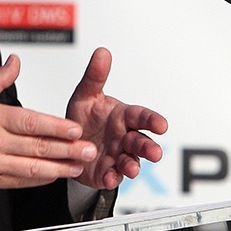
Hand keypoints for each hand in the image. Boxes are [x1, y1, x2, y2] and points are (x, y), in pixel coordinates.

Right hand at [0, 55, 96, 191]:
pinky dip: (39, 180)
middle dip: (67, 150)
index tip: (76, 130)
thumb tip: (15, 61)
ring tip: (78, 166)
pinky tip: (54, 176)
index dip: (56, 127)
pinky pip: (19, 181)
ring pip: (31, 168)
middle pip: (37, 147)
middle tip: (88, 150)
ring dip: (58, 168)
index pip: (31, 123)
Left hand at [66, 48, 168, 189]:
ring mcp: (118, 156)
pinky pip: (112, 177)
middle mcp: (125, 137)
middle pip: (141, 142)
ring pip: (131, 162)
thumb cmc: (84, 118)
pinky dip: (111, 178)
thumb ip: (95, 77)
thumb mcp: (85, 96)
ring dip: (133, 166)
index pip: (141, 117)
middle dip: (149, 148)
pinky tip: (108, 178)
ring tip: (130, 169)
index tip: (162, 125)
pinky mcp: (107, 173)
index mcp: (123, 117)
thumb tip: (102, 52)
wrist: (68, 144)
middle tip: (155, 153)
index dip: (152, 120)